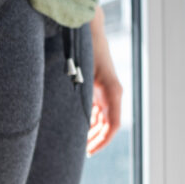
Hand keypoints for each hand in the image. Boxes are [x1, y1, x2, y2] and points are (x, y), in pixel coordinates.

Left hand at [87, 5, 122, 155]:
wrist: (87, 31)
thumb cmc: (83, 50)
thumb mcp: (79, 73)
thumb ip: (79, 94)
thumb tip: (72, 117)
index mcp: (111, 92)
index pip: (112, 124)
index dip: (102, 140)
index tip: (89, 151)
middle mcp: (112, 93)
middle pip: (107, 125)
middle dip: (96, 139)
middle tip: (82, 153)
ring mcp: (105, 90)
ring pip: (103, 118)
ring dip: (92, 131)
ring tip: (78, 144)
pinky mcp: (98, 87)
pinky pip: (97, 109)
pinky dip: (90, 120)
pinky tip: (78, 128)